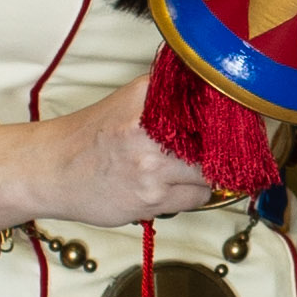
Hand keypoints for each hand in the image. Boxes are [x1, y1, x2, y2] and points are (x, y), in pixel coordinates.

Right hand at [0, 81, 219, 234]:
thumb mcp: (130, 100)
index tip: (246, 127)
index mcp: (149, 97)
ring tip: (182, 171)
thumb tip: (221, 99)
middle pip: (219, 143)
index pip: (213, 103)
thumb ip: (171, 96)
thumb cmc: (91, 137)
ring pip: (210, 176)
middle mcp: (151, 128)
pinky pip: (195, 199)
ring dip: (205, 177)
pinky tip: (167, 187)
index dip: (235, 119)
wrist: (50, 169)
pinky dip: (190, 195)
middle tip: (221, 154)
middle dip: (224, 153)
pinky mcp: (150, 198)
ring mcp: (151, 166)